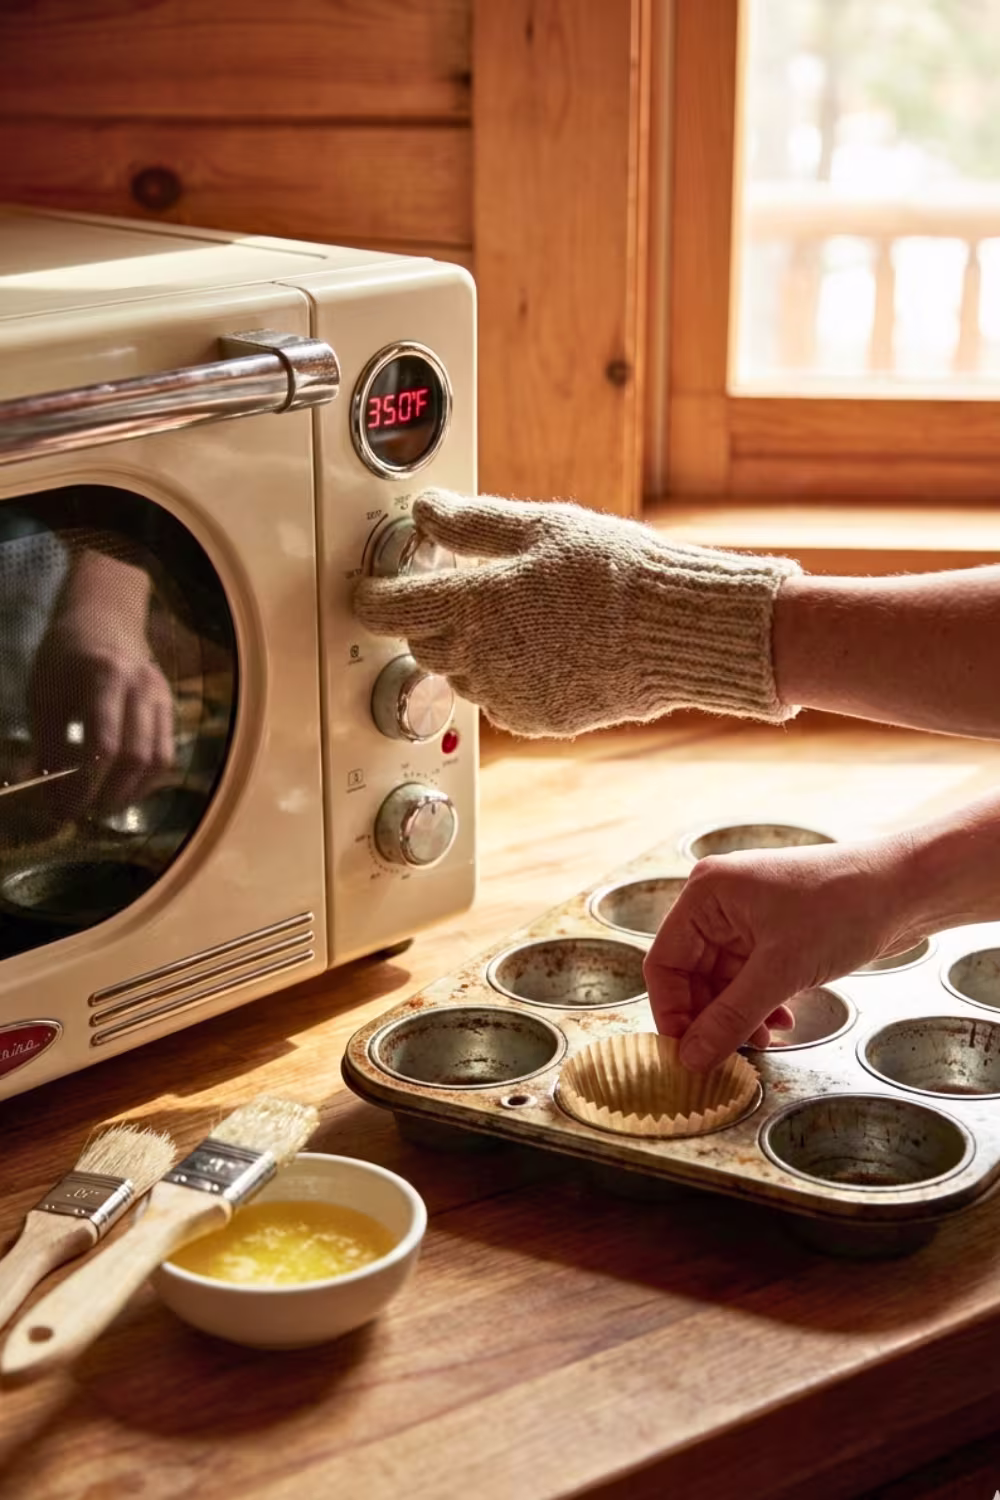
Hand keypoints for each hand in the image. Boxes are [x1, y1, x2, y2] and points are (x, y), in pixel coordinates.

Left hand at [29, 553, 173, 817]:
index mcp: (105, 677)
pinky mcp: (171, 709)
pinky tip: (122, 788)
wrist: (104, 619)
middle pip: (137, 758)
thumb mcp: (44, 696)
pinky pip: (166, 754)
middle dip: (109, 795)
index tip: (64, 810)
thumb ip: (46, 745)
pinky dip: (146, 780)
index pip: (104, 746)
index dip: (85, 786)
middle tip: (83, 813)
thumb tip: (46, 795)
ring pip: (159, 761)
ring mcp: (162, 697)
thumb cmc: (64, 656)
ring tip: (103, 805)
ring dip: (132, 793)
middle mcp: (142, 688)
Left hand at [354, 489, 798, 737]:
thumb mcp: (539, 526)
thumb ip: (470, 523)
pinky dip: (505, 675)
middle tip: (456, 588)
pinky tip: (541, 648)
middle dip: (428, 616)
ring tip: (512, 617)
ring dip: (467, 648)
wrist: (675, 630)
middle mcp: (481, 659)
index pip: (392, 607)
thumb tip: (427, 510)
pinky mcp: (538, 718)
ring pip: (461, 674)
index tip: (367, 588)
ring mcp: (507, 696)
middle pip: (424, 642)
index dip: (373, 595)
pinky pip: (500, 699)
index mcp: (472, 606)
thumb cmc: (615, 573)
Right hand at [644, 836, 922, 1070]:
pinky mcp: (772, 932)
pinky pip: (748, 977)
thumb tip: (691, 1057)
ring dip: (738, 1015)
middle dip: (711, 1018)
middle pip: (691, 976)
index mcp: (706, 894)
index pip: (664, 963)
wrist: (904, 888)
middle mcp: (718, 902)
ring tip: (764, 1041)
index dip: (672, 1013)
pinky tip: (781, 1022)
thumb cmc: (843, 907)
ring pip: (721, 981)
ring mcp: (746, 917)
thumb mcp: (781, 971)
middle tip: (730, 1055)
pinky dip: (758, 1004)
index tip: (688, 1054)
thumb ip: (730, 1017)